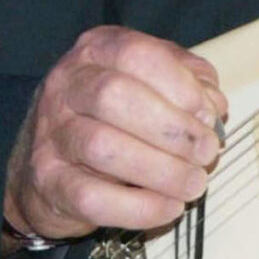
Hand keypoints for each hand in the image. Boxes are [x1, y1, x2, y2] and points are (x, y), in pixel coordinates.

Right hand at [4, 26, 229, 241]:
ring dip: (161, 170)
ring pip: (103, 147)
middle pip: (115, 96)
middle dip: (171, 128)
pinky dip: (140, 207)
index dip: (180, 85)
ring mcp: (51, 135)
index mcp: (95, 51)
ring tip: (193, 183)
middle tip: (206, 152)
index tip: (209, 115)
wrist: (46, 170)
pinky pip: (93, 198)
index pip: (137, 54)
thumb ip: (186, 81)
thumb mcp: (150, 84)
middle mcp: (66, 86)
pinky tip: (169, 207)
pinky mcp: (48, 182)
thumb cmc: (111, 119)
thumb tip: (213, 103)